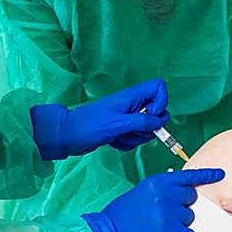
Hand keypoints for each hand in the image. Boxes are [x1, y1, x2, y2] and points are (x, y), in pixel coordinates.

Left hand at [30, 79, 169, 160]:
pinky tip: (114, 140)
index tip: (150, 116)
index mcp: (132, 96)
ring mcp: (128, 117)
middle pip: (157, 113)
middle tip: (130, 130)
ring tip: (118, 136)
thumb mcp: (118, 124)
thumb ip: (141, 121)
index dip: (161, 103)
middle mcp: (133, 105)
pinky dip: (127, 142)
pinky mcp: (123, 129)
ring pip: (147, 128)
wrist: (69, 135)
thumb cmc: (89, 126)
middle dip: (148, 128)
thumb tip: (160, 121)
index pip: (159, 88)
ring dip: (135, 137)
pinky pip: (136, 137)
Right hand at [84, 168, 224, 231]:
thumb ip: (160, 191)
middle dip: (182, 207)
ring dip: (179, 224)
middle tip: (164, 215)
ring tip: (158, 227)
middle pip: (191, 199)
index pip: (188, 177)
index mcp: (158, 182)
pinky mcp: (170, 231)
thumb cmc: (121, 215)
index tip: (220, 174)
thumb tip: (177, 193)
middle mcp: (166, 194)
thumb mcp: (141, 193)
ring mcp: (169, 213)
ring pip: (189, 218)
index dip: (206, 175)